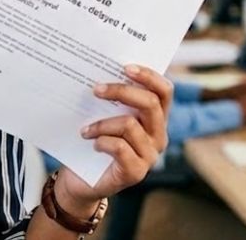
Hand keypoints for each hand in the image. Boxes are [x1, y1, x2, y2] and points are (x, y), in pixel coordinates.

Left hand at [54, 65, 173, 214]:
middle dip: (122, 91)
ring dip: (101, 123)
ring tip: (85, 129)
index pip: (164, 91)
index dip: (149, 76)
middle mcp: (158, 135)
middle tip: (96, 89)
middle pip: (150, 104)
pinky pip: (119, 147)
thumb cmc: (94, 140)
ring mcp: (150, 155)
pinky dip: (102, 141)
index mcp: (155, 118)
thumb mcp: (103, 115)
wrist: (81, 179)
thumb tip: (98, 70)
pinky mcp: (136, 171)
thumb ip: (110, 98)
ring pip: (130, 125)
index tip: (126, 67)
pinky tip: (92, 144)